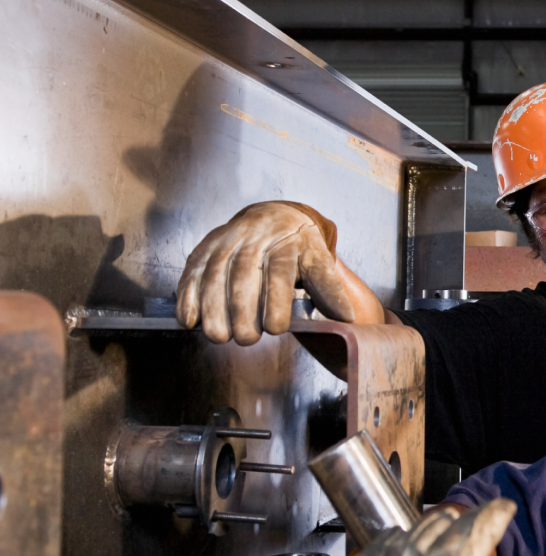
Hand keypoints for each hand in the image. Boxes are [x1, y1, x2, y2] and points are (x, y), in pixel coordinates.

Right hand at [176, 202, 355, 344]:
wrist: (274, 216)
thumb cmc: (297, 246)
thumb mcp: (317, 261)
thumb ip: (328, 289)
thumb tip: (346, 318)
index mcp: (286, 243)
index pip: (279, 272)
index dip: (276, 301)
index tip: (276, 328)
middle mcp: (254, 240)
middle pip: (244, 275)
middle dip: (242, 310)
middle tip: (247, 339)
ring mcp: (226, 242)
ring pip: (215, 274)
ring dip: (213, 308)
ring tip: (219, 337)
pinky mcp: (205, 249)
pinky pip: (193, 272)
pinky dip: (189, 296)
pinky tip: (190, 320)